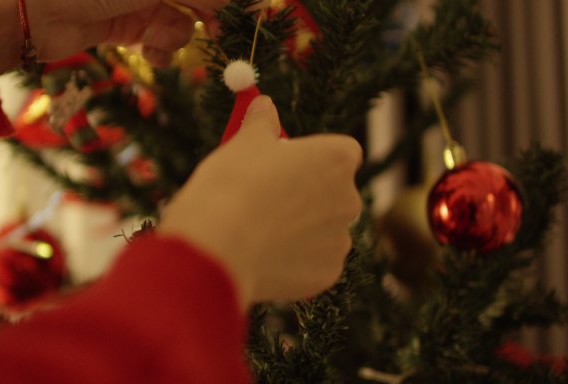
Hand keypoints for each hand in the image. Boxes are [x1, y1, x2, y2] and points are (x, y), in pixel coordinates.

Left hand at [0, 0, 228, 73]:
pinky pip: (160, 40)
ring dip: (176, 35)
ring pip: (181, 21)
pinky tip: (149, 53)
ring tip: (156, 40)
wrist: (29, 11)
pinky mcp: (128, 26)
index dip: (230, 0)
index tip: (253, 11)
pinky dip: (160, 50)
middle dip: (208, 14)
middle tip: (219, 33)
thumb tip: (242, 2)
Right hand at [158, 96, 362, 307]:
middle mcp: (349, 200)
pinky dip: (294, 260)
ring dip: (302, 229)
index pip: (341, 152)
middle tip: (267, 199)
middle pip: (334, 192)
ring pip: (323, 230)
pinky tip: (263, 257)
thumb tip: (264, 104)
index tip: (284, 163)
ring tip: (259, 232)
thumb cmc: (233, 184)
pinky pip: (313, 262)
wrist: (219, 246)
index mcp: (337, 159)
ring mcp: (340, 241)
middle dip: (309, 194)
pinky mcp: (327, 275)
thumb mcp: (244, 142)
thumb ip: (262, 122)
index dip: (313, 157)